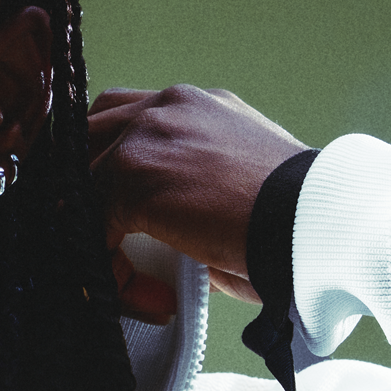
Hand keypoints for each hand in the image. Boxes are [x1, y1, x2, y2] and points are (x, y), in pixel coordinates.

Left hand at [88, 85, 308, 308]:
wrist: (308, 221)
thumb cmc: (286, 216)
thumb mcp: (235, 183)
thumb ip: (190, 187)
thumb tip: (158, 235)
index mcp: (193, 105)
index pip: (122, 117)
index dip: (108, 164)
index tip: (114, 210)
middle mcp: (166, 107)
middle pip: (89, 134)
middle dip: (85, 185)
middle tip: (102, 233)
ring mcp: (146, 135)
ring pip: (82, 180)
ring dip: (92, 226)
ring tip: (120, 270)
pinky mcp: (133, 174)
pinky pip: (90, 220)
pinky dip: (104, 259)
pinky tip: (130, 285)